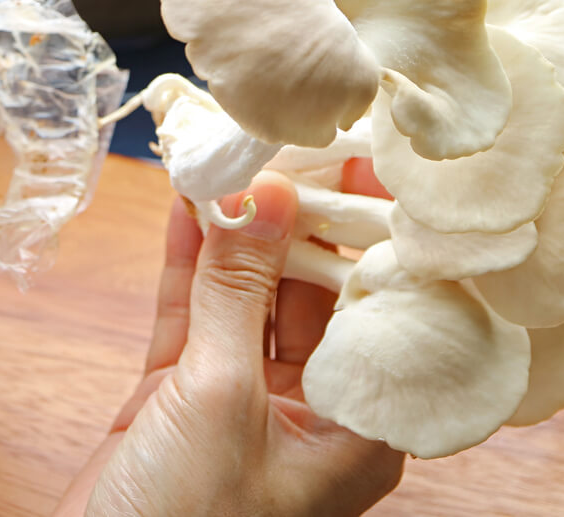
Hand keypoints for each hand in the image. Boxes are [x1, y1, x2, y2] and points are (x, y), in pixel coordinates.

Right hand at [56, 172, 402, 516]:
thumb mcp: (218, 400)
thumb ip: (237, 293)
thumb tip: (264, 195)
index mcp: (355, 428)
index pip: (382, 310)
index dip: (376, 233)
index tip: (368, 158)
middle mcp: (309, 409)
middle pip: (314, 292)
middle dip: (300, 217)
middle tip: (294, 136)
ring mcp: (242, 398)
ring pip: (249, 294)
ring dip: (240, 229)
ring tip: (239, 150)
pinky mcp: (182, 394)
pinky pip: (195, 312)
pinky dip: (192, 260)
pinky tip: (193, 202)